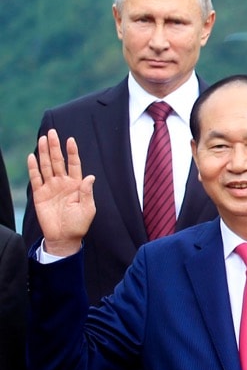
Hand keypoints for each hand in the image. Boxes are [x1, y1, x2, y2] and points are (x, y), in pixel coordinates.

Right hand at [27, 129, 95, 256]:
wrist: (64, 237)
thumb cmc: (79, 224)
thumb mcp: (88, 208)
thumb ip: (87, 192)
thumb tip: (90, 176)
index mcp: (76, 185)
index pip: (74, 164)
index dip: (72, 152)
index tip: (71, 140)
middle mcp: (63, 183)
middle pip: (58, 161)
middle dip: (56, 147)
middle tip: (52, 132)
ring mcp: (50, 187)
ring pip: (46, 166)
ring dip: (45, 153)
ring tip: (43, 139)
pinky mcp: (39, 194)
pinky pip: (35, 178)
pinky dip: (33, 168)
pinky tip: (32, 157)